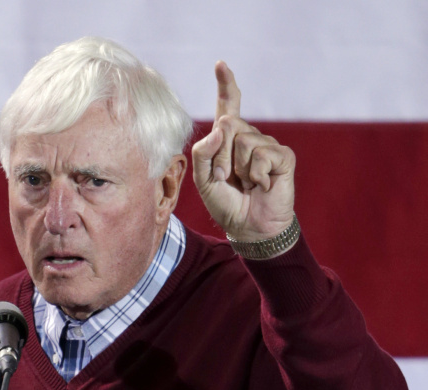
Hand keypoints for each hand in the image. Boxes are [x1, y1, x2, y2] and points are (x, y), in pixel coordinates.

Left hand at [191, 61, 295, 241]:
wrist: (248, 226)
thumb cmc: (226, 202)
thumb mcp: (204, 180)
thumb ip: (204, 153)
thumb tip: (220, 127)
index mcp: (228, 140)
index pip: (228, 107)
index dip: (226, 85)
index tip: (221, 64)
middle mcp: (248, 137)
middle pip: (227, 125)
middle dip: (220, 155)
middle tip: (225, 177)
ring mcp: (267, 145)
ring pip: (243, 141)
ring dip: (237, 168)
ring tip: (245, 183)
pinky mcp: (283, 157)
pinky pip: (262, 154)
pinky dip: (257, 173)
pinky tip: (262, 184)